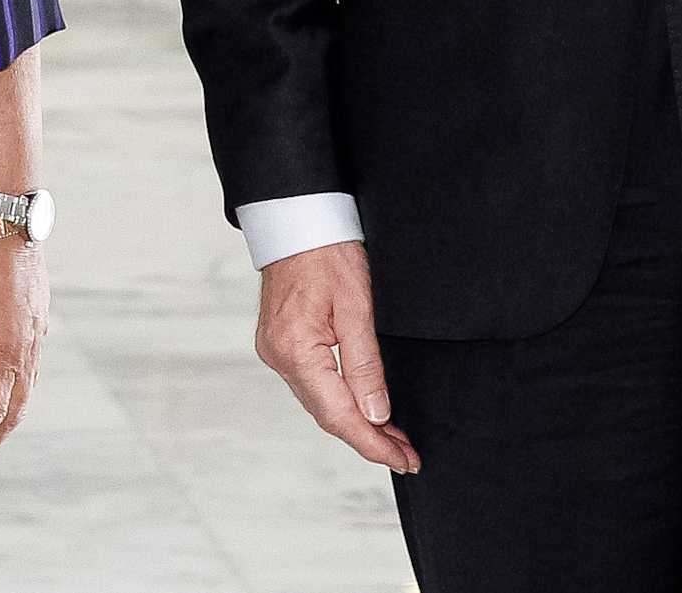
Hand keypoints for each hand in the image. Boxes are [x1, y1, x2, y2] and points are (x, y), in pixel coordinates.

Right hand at [254, 241, 419, 471]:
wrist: (296, 220)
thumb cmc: (327, 252)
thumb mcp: (358, 307)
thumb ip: (366, 365)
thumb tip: (377, 414)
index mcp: (295, 350)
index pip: (339, 415)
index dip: (374, 444)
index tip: (404, 460)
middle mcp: (278, 356)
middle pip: (327, 415)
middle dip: (369, 438)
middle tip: (407, 455)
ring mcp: (275, 350)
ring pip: (319, 403)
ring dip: (356, 423)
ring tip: (393, 439)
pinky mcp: (279, 343)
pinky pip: (312, 385)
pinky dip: (339, 402)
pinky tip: (362, 408)